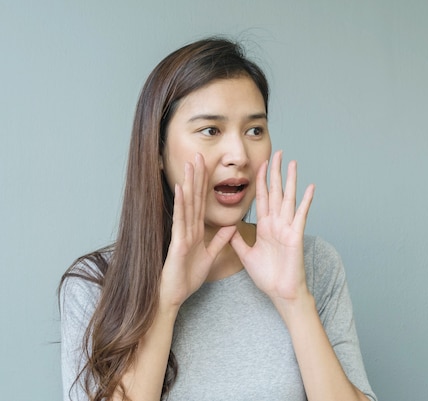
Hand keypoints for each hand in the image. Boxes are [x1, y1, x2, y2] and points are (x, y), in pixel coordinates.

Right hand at [160, 153, 235, 308]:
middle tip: (199, 155)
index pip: (202, 203)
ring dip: (189, 184)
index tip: (208, 167)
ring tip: (190, 164)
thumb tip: (231, 226)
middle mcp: (188, 229)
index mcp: (196, 231)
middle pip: (195, 198)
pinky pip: (181, 221)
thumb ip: (219, 240)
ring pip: (188, 204)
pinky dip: (181, 204)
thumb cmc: (187, 278)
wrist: (172, 295)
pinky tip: (182, 189)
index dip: (205, 185)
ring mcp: (182, 234)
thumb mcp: (209, 256)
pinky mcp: (178, 243)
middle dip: (197, 177)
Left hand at [230, 150, 314, 303]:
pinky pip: (300, 215)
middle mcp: (277, 223)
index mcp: (266, 226)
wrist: (280, 292)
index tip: (260, 165)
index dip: (260, 181)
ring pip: (288, 198)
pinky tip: (310, 187)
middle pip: (275, 192)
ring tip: (293, 163)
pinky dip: (305, 201)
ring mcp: (287, 228)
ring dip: (290, 180)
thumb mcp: (246, 255)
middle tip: (278, 154)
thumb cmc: (268, 276)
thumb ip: (238, 240)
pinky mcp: (295, 235)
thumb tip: (228, 228)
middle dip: (275, 173)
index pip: (262, 198)